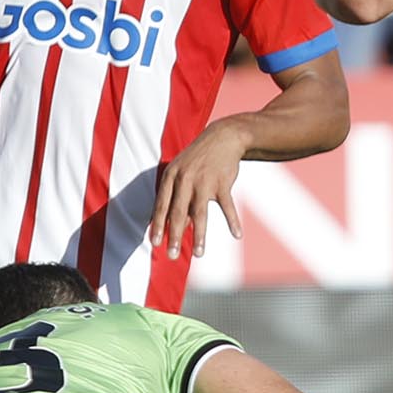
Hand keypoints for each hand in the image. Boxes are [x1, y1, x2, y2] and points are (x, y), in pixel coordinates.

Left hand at [149, 116, 254, 257]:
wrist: (222, 137)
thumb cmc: (197, 159)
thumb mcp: (180, 171)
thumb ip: (174, 196)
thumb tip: (168, 224)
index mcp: (171, 176)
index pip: (162, 205)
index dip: (158, 225)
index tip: (155, 243)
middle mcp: (185, 179)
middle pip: (178, 212)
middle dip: (175, 235)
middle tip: (171, 254)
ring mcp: (204, 181)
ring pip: (200, 213)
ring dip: (200, 235)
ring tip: (199, 254)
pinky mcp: (222, 182)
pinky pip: (227, 205)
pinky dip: (232, 220)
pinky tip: (236, 234)